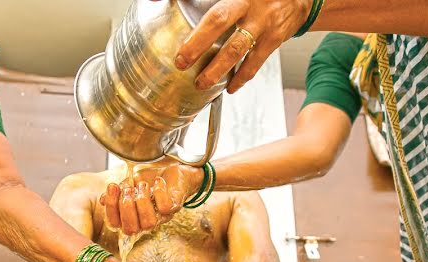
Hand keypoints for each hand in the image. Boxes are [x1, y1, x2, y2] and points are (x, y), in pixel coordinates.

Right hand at [99, 163, 201, 233]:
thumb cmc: (151, 176)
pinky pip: (166, 208)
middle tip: (129, 189)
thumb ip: (116, 192)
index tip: (112, 187)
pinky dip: (160, 192)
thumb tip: (102, 199)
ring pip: (148, 223)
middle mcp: (145, 220)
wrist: (175, 165)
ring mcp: (161, 215)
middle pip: (130, 229)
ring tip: (143, 186)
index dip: (111, 208)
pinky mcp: (175, 206)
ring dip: (142, 202)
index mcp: (132, 216)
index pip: (115, 224)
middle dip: (126, 208)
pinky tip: (158, 182)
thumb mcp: (129, 181)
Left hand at [171, 0, 309, 93]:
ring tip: (202, 83)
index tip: (164, 16)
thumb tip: (153, 0)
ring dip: (218, 69)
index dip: (186, 6)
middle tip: (182, 61)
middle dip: (198, 43)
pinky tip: (229, 87)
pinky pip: (255, 63)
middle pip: (220, 20)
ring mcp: (263, 22)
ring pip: (238, 48)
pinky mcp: (274, 39)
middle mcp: (250, 3)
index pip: (212, 5)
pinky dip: (241, 78)